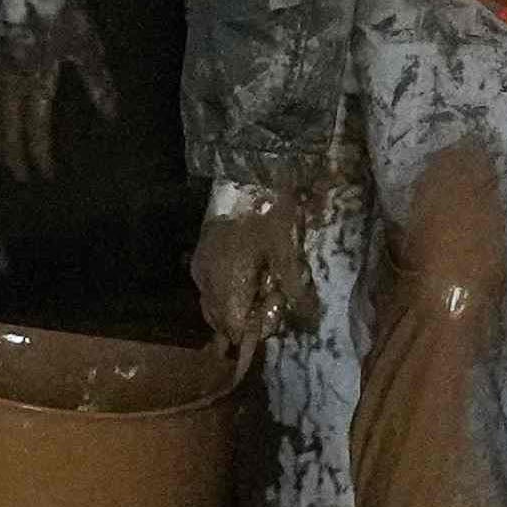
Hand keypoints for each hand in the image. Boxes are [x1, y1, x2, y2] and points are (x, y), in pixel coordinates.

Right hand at [0, 0, 119, 183]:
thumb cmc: (63, 10)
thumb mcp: (87, 45)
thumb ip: (96, 82)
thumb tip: (110, 116)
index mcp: (37, 78)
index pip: (35, 127)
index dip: (40, 153)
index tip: (46, 174)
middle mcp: (10, 78)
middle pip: (7, 127)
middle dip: (13, 155)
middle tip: (19, 177)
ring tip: (1, 159)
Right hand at [191, 181, 324, 374]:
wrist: (244, 177)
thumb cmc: (269, 215)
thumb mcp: (287, 252)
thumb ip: (294, 288)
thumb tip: (308, 316)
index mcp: (226, 283)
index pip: (234, 326)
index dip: (255, 328)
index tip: (274, 309)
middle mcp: (206, 282)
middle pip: (221, 320)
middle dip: (245, 319)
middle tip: (270, 299)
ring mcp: (199, 270)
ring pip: (213, 305)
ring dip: (234, 307)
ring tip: (259, 290)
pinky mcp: (199, 258)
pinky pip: (210, 288)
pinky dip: (225, 293)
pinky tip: (243, 280)